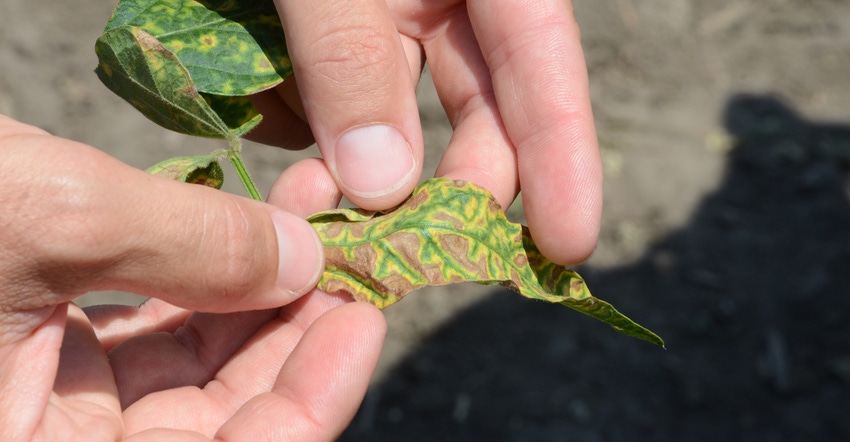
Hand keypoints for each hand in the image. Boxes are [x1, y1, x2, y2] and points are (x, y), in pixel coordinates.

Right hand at [0, 116, 385, 439]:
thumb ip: (192, 247)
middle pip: (222, 411)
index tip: (362, 322)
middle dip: (293, 327)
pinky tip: (254, 215)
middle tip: (348, 255)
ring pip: (195, 365)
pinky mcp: (56, 343)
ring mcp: (59, 396)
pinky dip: (208, 269)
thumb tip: (306, 261)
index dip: (309, 400)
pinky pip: (157, 325)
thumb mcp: (62, 218)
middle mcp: (63, 436)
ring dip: (261, 284)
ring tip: (313, 209)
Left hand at [249, 0, 601, 264]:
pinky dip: (302, 122)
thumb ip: (352, 57)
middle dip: (447, 185)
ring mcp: (386, 21)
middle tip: (411, 252)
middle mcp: (445, 1)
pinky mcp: (330, 40)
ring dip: (357, 157)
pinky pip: (328, 103)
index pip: (544, 67)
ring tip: (311, 162)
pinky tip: (264, 100)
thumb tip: (383, 186)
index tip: (566, 245)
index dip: (562, 159)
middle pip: (478, 112)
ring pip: (393, 120)